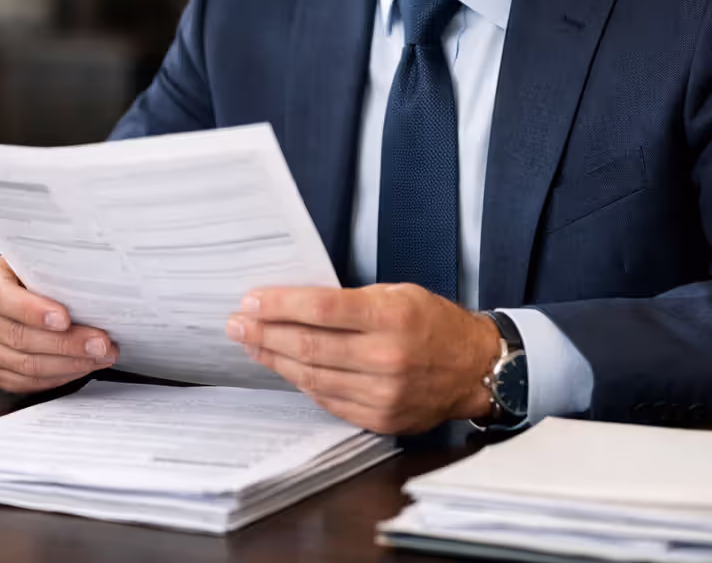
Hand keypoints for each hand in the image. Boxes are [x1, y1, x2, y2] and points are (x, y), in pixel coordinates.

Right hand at [0, 256, 117, 393]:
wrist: (9, 289)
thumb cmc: (26, 274)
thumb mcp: (33, 261)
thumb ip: (51, 272)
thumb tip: (90, 287)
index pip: (1, 298)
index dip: (33, 311)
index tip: (65, 319)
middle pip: (18, 337)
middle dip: (66, 343)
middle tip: (100, 343)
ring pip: (25, 364)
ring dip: (69, 363)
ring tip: (100, 356)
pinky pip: (26, 382)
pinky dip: (58, 377)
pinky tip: (82, 367)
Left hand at [225, 284, 500, 433]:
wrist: (474, 369)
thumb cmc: (434, 324)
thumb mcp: (398, 294)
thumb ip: (349, 301)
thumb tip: (294, 304)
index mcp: (391, 317)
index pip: (320, 308)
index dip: (279, 304)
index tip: (250, 300)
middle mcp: (387, 358)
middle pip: (308, 345)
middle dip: (264, 333)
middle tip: (236, 324)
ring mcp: (383, 393)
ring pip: (312, 376)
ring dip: (275, 359)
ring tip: (251, 345)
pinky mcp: (380, 418)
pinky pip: (327, 399)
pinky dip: (302, 382)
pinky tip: (285, 367)